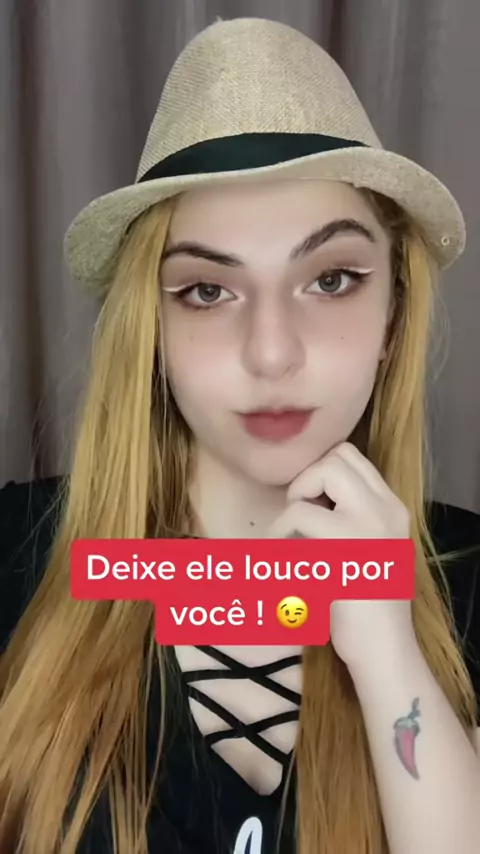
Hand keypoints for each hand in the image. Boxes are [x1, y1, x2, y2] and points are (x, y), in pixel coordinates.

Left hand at [267, 442, 414, 668]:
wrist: (383, 648)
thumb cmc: (368, 607)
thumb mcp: (370, 551)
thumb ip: (351, 519)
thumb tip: (309, 495)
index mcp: (393, 508)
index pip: (353, 458)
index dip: (321, 474)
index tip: (311, 507)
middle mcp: (386, 508)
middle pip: (338, 456)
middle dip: (307, 479)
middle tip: (299, 518)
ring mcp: (369, 522)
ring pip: (324, 471)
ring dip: (298, 497)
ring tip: (291, 534)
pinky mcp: (345, 542)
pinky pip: (299, 513)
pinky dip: (279, 531)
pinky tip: (278, 559)